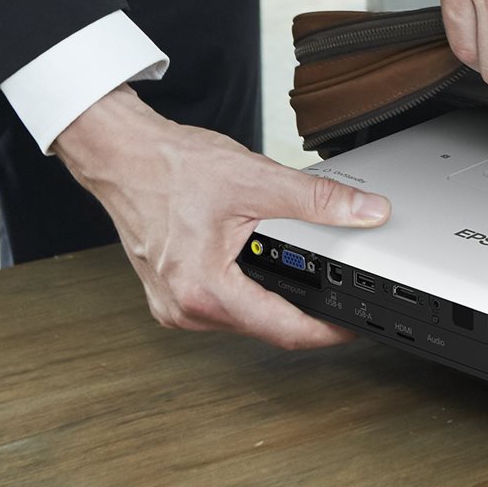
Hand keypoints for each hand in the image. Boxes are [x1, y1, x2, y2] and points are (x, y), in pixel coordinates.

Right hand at [53, 85, 391, 349]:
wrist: (122, 155)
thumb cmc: (171, 167)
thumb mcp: (257, 180)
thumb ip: (317, 201)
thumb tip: (364, 212)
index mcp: (205, 291)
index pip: (284, 331)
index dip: (329, 331)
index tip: (355, 326)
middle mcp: (184, 309)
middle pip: (265, 326)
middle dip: (303, 308)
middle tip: (335, 289)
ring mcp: (173, 306)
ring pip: (243, 317)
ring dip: (271, 296)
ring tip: (293, 267)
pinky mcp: (169, 295)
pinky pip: (221, 304)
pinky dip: (245, 287)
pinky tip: (253, 263)